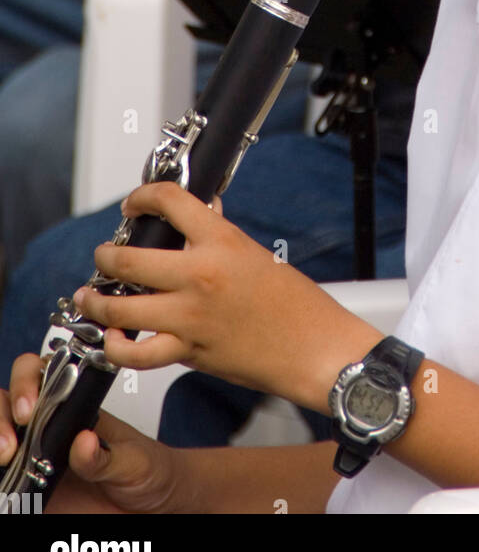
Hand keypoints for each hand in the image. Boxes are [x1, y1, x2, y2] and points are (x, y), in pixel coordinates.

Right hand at [0, 354, 181, 513]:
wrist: (152, 506)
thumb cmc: (147, 470)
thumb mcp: (134, 460)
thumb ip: (106, 456)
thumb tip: (83, 442)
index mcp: (76, 407)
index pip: (41, 376)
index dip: (26, 383)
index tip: (29, 408)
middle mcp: (50, 428)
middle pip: (8, 404)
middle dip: (2, 415)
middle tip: (10, 444)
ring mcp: (37, 458)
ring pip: (2, 438)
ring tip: (6, 460)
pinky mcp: (32, 491)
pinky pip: (7, 481)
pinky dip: (2, 480)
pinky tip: (6, 486)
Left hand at [72, 183, 378, 414]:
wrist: (315, 348)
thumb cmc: (297, 304)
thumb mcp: (258, 254)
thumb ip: (221, 235)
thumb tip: (204, 213)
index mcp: (221, 242)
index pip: (169, 202)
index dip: (142, 197)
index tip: (134, 204)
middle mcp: (199, 277)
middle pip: (128, 260)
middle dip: (106, 256)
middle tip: (104, 255)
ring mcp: (190, 318)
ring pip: (121, 309)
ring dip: (97, 302)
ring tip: (90, 297)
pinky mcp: (189, 352)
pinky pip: (139, 354)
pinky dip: (118, 348)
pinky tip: (114, 339)